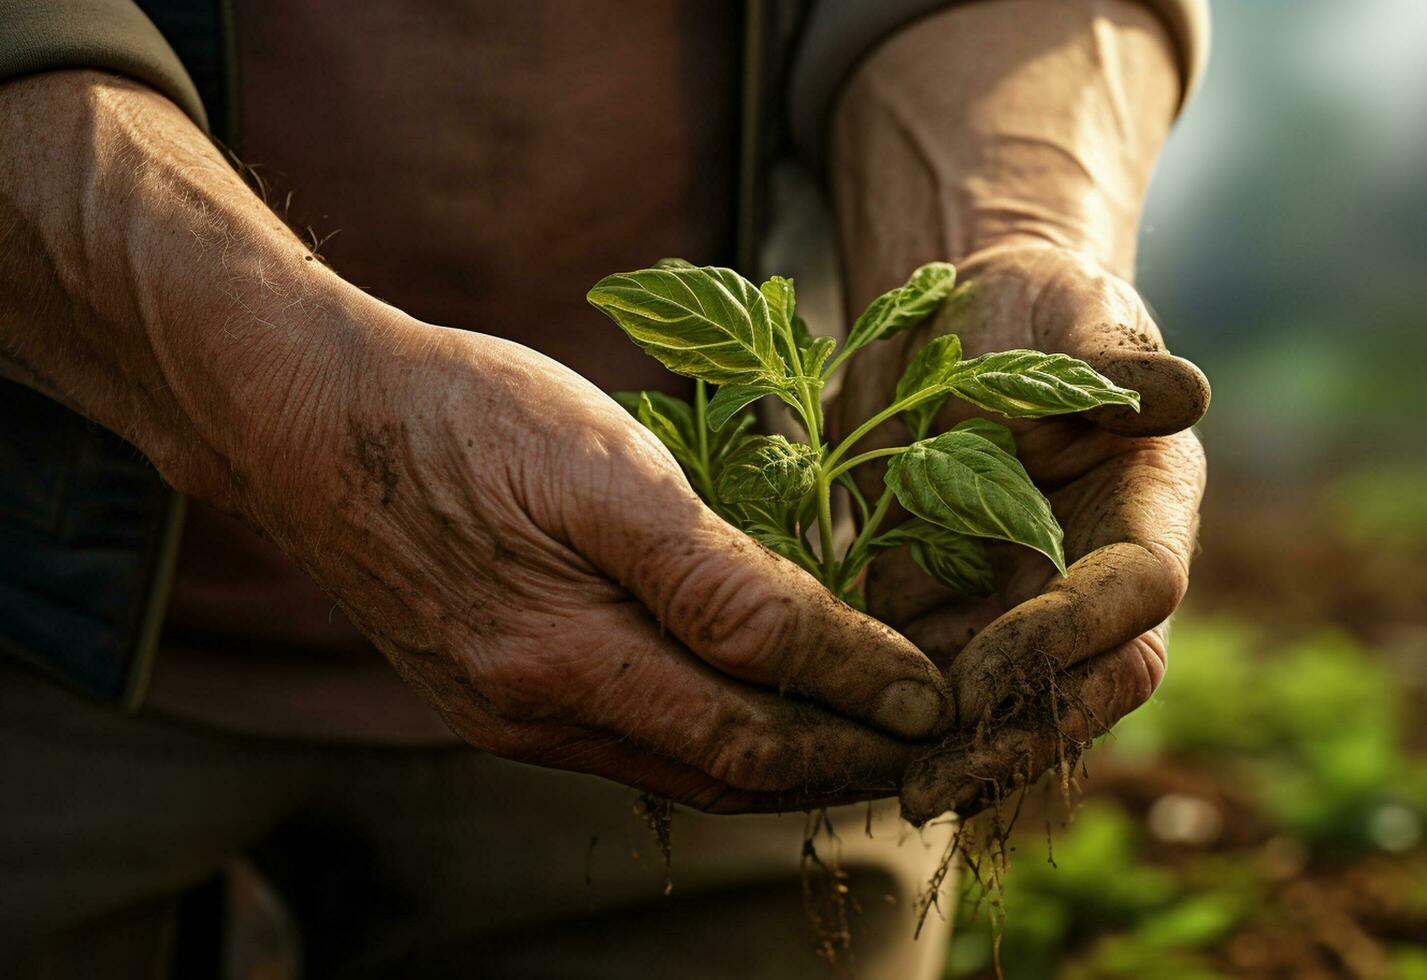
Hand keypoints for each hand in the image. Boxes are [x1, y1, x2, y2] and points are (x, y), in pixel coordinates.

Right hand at [236, 310, 949, 812]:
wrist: (306, 414)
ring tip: (857, 734)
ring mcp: (506, 715)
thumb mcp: (602, 469)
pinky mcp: (489, 694)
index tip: (934, 706)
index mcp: (564, 663)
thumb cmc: (460, 415)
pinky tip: (743, 704)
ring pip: (676, 765)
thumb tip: (834, 652)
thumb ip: (718, 576)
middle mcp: (534, 716)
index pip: (752, 729)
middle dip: (831, 764)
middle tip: (922, 742)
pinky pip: (626, 737)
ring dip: (775, 758)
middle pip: (721, 773)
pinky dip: (705, 732)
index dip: (854, 720)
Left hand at [830, 244, 1208, 822]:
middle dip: (1010, 739)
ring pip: (1002, 705)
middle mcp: (1091, 575)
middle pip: (1078, 683)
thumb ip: (1114, 361)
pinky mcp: (946, 610)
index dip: (1071, 635)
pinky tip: (837, 743)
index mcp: (1145, 507)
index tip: (988, 669)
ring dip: (947, 753)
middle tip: (932, 783)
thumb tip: (1177, 392)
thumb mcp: (1077, 317)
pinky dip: (892, 714)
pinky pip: (926, 677)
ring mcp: (1019, 603)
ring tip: (877, 789)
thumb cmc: (1039, 311)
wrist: (968, 328)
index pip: (1137, 592)